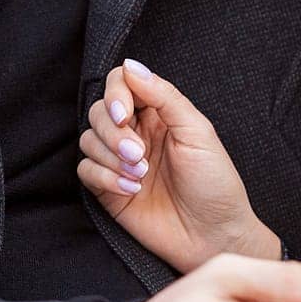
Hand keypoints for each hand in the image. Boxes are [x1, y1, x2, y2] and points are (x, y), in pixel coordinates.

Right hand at [79, 58, 279, 271]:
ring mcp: (120, 161)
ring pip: (88, 140)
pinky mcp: (109, 190)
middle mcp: (136, 133)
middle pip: (98, 111)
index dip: (116, 94)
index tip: (125, 114)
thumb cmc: (215, 183)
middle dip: (113, 132)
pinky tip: (131, 189)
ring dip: (110, 156)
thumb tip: (130, 65)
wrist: (214, 235)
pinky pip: (85, 171)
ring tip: (141, 174)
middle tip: (138, 154)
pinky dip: (103, 177)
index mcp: (158, 113)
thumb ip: (164, 96)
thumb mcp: (197, 131)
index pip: (121, 83)